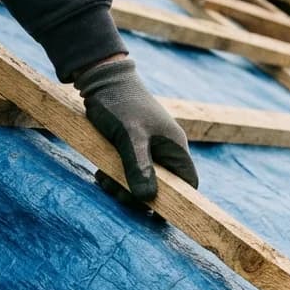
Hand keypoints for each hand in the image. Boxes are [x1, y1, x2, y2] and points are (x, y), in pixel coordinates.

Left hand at [75, 57, 197, 201]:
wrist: (101, 77)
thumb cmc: (120, 103)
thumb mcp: (130, 136)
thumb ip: (138, 167)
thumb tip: (147, 199)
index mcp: (175, 147)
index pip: (188, 183)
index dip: (178, 201)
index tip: (156, 212)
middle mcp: (166, 151)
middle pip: (162, 187)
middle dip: (140, 196)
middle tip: (117, 193)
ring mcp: (149, 149)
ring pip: (142, 181)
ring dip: (124, 187)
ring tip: (104, 180)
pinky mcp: (132, 148)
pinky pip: (129, 171)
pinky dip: (116, 177)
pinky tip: (101, 173)